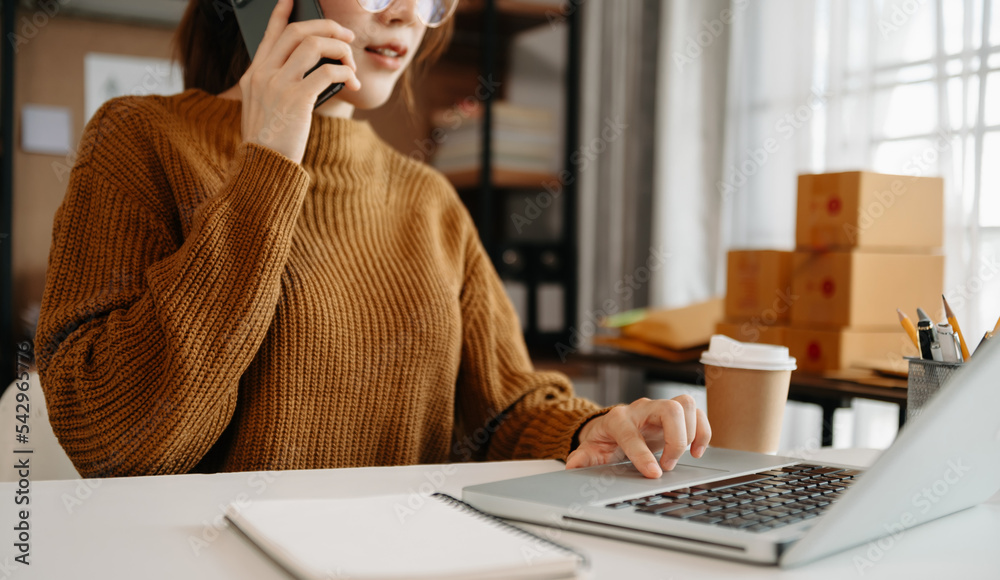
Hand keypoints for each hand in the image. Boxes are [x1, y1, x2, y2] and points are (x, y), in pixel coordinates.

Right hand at [238, 0, 361, 163]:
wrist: (262, 166)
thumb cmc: (269, 142)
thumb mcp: (263, 108)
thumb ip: (277, 86)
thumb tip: (314, 70)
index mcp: (254, 74)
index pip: (269, 34)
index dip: (282, 13)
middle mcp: (263, 74)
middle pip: (297, 32)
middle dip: (328, 28)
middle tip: (347, 37)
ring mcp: (278, 85)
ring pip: (315, 45)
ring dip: (341, 50)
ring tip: (352, 65)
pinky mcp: (297, 99)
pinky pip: (329, 72)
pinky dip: (346, 73)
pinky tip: (353, 82)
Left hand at [565, 395, 710, 478]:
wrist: (614, 425)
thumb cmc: (606, 438)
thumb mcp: (591, 449)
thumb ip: (582, 458)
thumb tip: (574, 466)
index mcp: (618, 419)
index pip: (632, 433)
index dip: (643, 455)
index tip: (654, 474)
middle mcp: (642, 408)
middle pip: (669, 409)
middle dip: (675, 440)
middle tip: (668, 464)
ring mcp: (660, 408)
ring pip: (686, 404)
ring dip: (691, 433)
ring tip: (685, 456)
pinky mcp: (676, 413)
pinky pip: (698, 413)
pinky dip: (703, 432)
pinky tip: (696, 451)